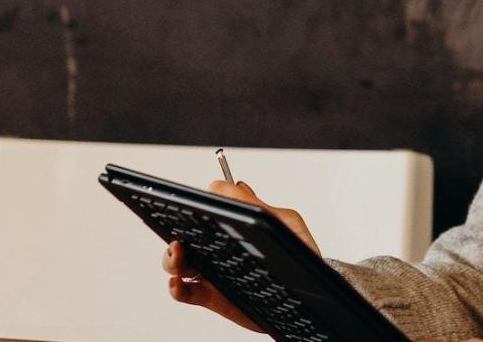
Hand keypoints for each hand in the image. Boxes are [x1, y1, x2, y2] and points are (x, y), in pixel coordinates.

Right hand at [160, 180, 322, 331]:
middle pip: (183, 233)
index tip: (195, 205)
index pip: (206, 209)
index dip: (197, 204)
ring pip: (177, 262)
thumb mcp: (287, 224)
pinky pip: (184, 292)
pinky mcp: (211, 296)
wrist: (311, 293)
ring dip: (170, 257)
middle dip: (174, 230)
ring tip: (178, 253)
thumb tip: (235, 186)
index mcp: (235, 224)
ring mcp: (213, 270)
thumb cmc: (300, 253)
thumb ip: (261, 207)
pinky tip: (178, 282)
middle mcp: (218, 246)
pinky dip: (176, 288)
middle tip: (180, 233)